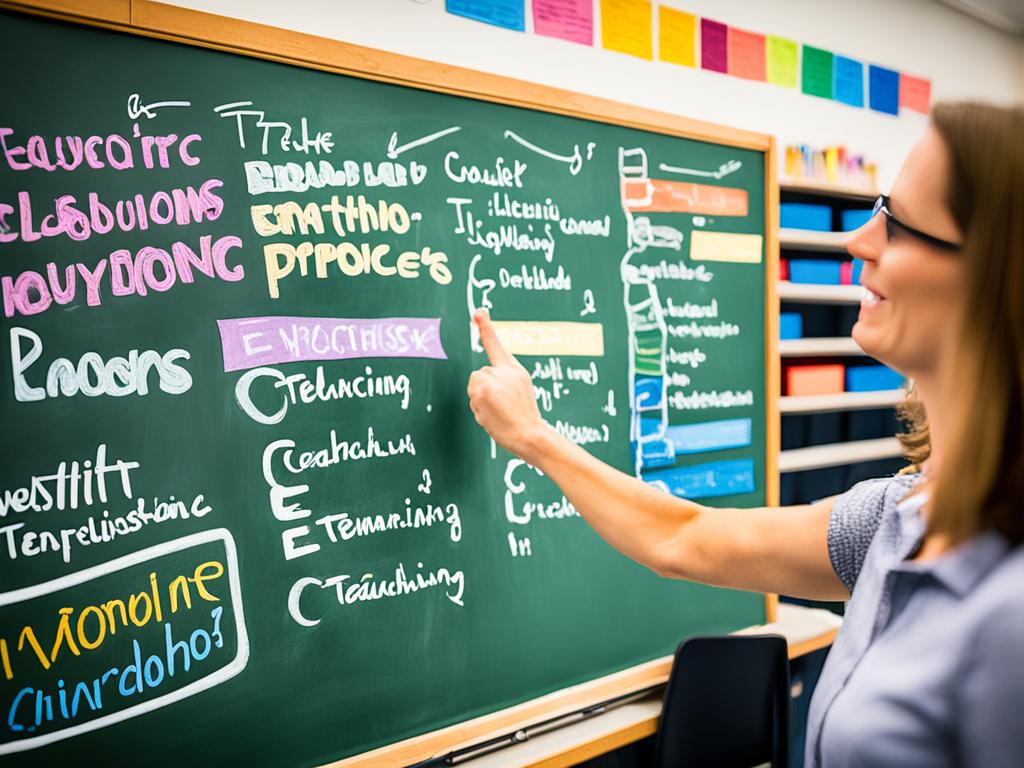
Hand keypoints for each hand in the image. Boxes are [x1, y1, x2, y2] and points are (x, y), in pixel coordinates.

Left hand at [467, 310, 547, 461]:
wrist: (529, 433)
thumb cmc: (525, 416)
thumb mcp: (521, 389)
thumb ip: (503, 379)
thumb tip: (481, 377)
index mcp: (515, 369)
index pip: (496, 345)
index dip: (486, 327)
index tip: (479, 312)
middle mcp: (503, 370)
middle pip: (480, 374)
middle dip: (485, 389)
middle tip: (502, 405)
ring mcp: (491, 379)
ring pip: (475, 385)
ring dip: (481, 398)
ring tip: (498, 410)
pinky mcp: (481, 389)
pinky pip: (472, 396)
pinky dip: (478, 406)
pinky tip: (492, 414)